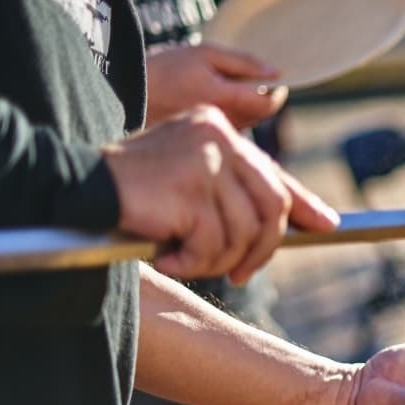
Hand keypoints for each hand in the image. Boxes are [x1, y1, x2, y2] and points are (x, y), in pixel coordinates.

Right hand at [101, 106, 337, 284]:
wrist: (75, 190)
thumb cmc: (137, 197)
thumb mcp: (194, 188)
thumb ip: (237, 197)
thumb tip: (298, 220)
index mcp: (219, 130)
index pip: (274, 174)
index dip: (304, 204)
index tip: (328, 225)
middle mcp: (217, 137)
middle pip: (272, 207)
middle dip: (261, 249)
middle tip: (241, 274)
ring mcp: (205, 160)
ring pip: (243, 231)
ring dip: (217, 260)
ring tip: (184, 258)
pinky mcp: (189, 187)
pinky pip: (212, 243)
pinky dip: (191, 261)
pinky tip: (166, 256)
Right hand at [144, 43, 287, 129]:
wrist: (126, 96)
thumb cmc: (165, 70)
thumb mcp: (204, 54)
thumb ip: (243, 63)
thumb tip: (277, 72)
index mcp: (226, 100)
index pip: (269, 103)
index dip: (276, 89)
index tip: (269, 77)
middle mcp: (225, 123)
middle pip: (261, 114)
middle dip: (260, 95)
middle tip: (243, 78)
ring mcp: (216, 135)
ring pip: (248, 122)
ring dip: (246, 105)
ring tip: (221, 87)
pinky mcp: (208, 141)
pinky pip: (232, 128)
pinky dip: (232, 114)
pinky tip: (212, 99)